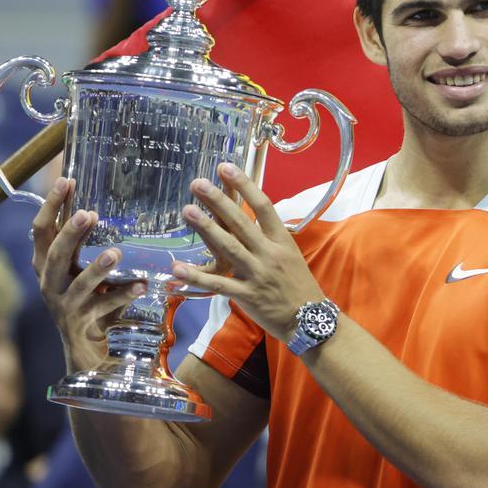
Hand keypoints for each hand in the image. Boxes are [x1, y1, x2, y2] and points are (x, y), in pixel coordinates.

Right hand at [31, 178, 143, 369]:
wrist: (87, 351)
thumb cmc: (89, 300)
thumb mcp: (83, 270)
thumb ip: (88, 244)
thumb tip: (106, 202)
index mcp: (46, 265)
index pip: (41, 231)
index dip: (51, 206)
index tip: (67, 181)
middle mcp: (50, 283)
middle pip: (54, 255)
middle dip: (71, 234)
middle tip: (89, 214)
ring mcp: (65, 305)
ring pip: (78, 283)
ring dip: (97, 267)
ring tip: (116, 253)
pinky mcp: (83, 323)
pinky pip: (105, 306)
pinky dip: (124, 294)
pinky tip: (142, 285)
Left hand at [171, 163, 325, 343]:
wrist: (310, 319)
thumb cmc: (298, 285)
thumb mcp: (291, 255)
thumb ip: (270, 238)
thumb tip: (252, 217)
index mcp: (282, 240)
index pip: (264, 206)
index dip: (245, 185)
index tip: (227, 168)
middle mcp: (270, 253)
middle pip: (242, 222)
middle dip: (219, 201)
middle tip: (199, 184)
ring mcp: (257, 274)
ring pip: (229, 248)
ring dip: (206, 228)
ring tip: (187, 210)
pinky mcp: (247, 296)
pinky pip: (218, 285)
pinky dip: (197, 277)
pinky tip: (177, 268)